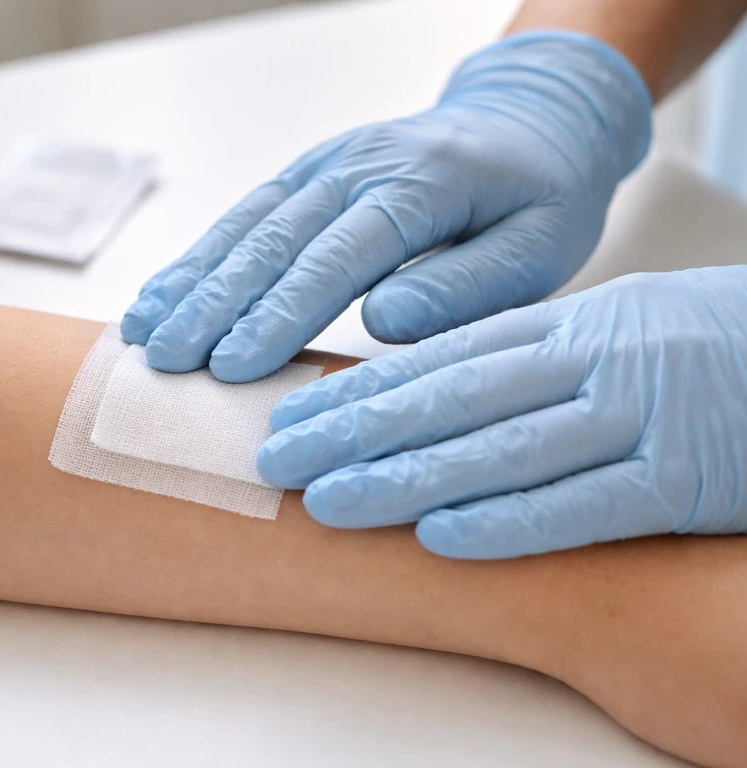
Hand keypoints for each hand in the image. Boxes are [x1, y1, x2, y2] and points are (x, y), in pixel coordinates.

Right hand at [121, 31, 651, 382]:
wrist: (530, 121)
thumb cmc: (540, 196)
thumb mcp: (539, 247)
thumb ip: (467, 286)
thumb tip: (384, 323)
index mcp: (420, 183)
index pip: (338, 257)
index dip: (280, 313)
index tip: (232, 367)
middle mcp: (358, 166)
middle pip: (273, 240)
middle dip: (212, 305)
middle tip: (164, 362)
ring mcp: (325, 165)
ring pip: (244, 225)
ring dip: (189, 281)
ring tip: (141, 332)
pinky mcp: (307, 176)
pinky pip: (244, 216)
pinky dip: (198, 259)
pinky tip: (162, 294)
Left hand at [257, 267, 746, 558]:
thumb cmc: (692, 347)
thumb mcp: (601, 333)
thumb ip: (520, 362)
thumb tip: (421, 396)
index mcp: (562, 327)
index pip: (438, 360)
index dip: (357, 389)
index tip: (290, 414)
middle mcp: (587, 364)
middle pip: (448, 398)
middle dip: (352, 430)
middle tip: (274, 458)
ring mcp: (636, 418)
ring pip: (500, 449)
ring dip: (405, 476)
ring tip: (328, 501)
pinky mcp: (684, 478)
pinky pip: (584, 502)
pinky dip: (510, 520)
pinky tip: (441, 536)